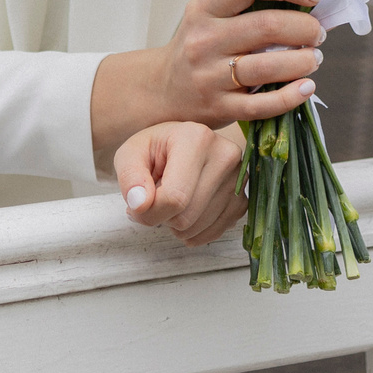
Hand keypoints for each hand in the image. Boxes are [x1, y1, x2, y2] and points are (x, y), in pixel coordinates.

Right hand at [89, 0, 323, 166]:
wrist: (162, 92)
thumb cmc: (196, 49)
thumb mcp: (209, 18)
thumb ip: (246, 8)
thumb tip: (306, 4)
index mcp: (204, 8)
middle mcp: (203, 39)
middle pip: (266, 26)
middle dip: (304, 28)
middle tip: (317, 34)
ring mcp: (209, 76)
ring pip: (267, 67)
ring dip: (303, 61)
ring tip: (314, 59)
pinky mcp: (218, 108)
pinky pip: (262, 104)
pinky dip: (291, 96)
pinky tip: (306, 87)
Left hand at [117, 122, 246, 245]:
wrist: (177, 147)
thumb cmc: (153, 150)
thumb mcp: (130, 155)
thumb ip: (129, 178)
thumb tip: (139, 204)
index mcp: (197, 138)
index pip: (174, 197)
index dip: (149, 213)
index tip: (136, 206)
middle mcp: (226, 155)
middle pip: (186, 216)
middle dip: (162, 217)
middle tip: (155, 198)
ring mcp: (239, 179)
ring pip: (198, 228)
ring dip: (176, 225)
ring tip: (171, 200)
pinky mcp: (243, 199)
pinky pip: (213, 233)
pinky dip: (193, 232)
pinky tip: (185, 211)